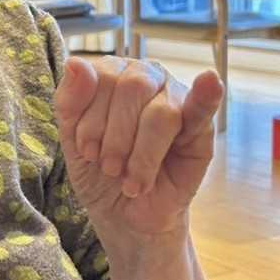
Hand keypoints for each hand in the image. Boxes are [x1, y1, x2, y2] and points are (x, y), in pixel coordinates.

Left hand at [54, 56, 222, 243]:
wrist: (124, 217)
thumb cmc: (99, 173)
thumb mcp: (72, 140)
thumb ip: (70, 100)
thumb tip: (76, 63)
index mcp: (114, 74)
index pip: (101, 76)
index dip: (91, 118)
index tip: (87, 151)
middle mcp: (147, 77)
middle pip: (132, 88)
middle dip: (115, 137)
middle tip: (110, 168)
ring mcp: (176, 97)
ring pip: (160, 113)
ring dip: (141, 155)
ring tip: (131, 180)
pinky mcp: (202, 126)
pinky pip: (202, 106)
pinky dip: (206, 95)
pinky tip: (209, 82)